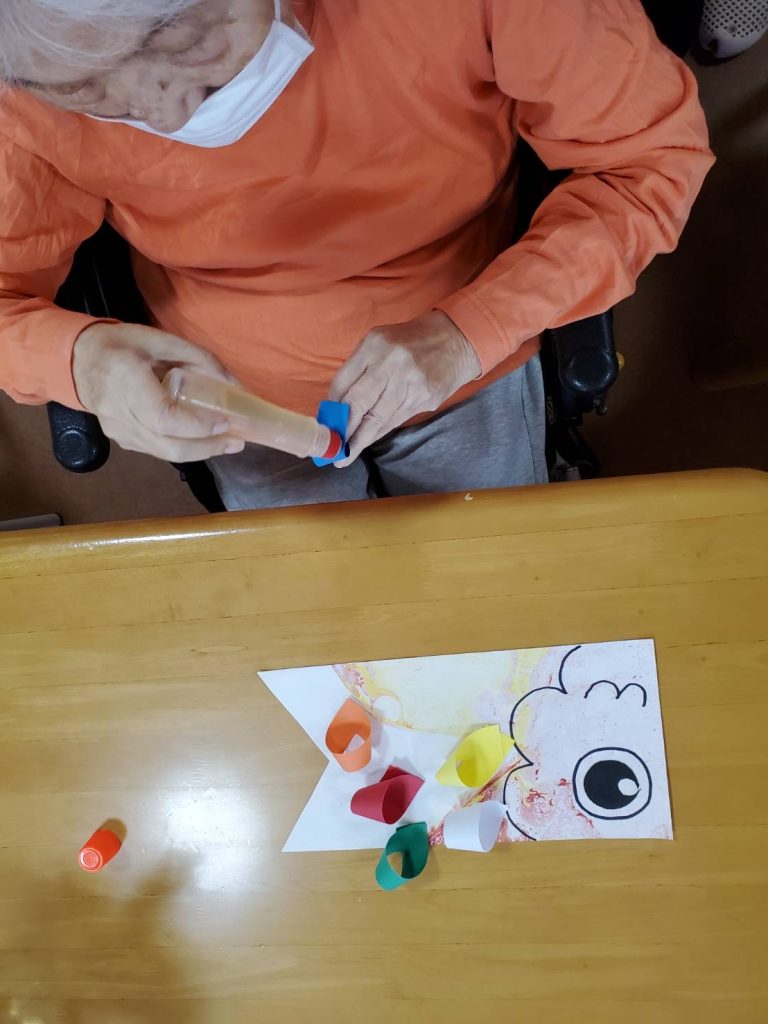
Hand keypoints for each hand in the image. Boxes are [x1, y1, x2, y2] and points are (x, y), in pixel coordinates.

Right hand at [73, 323, 245, 461]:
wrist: (77, 360)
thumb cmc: (120, 345)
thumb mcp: (159, 339)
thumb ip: (198, 358)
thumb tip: (235, 384)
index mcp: (126, 381)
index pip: (164, 417)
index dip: (197, 426)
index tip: (225, 422)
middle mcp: (119, 412)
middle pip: (167, 446)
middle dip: (206, 448)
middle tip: (235, 442)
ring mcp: (118, 431)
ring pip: (163, 453)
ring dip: (199, 451)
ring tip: (225, 443)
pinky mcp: (121, 440)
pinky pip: (156, 450)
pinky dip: (183, 448)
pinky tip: (201, 440)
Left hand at [329, 311, 480, 464]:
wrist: (455, 340)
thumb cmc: (410, 341)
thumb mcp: (380, 342)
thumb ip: (360, 368)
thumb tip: (339, 404)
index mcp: (375, 345)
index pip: (343, 382)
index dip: (333, 406)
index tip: (327, 422)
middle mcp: (392, 364)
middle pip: (359, 403)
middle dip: (343, 429)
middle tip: (333, 449)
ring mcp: (411, 383)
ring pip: (379, 418)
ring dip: (361, 439)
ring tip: (347, 455)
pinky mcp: (425, 398)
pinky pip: (396, 420)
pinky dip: (380, 432)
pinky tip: (369, 440)